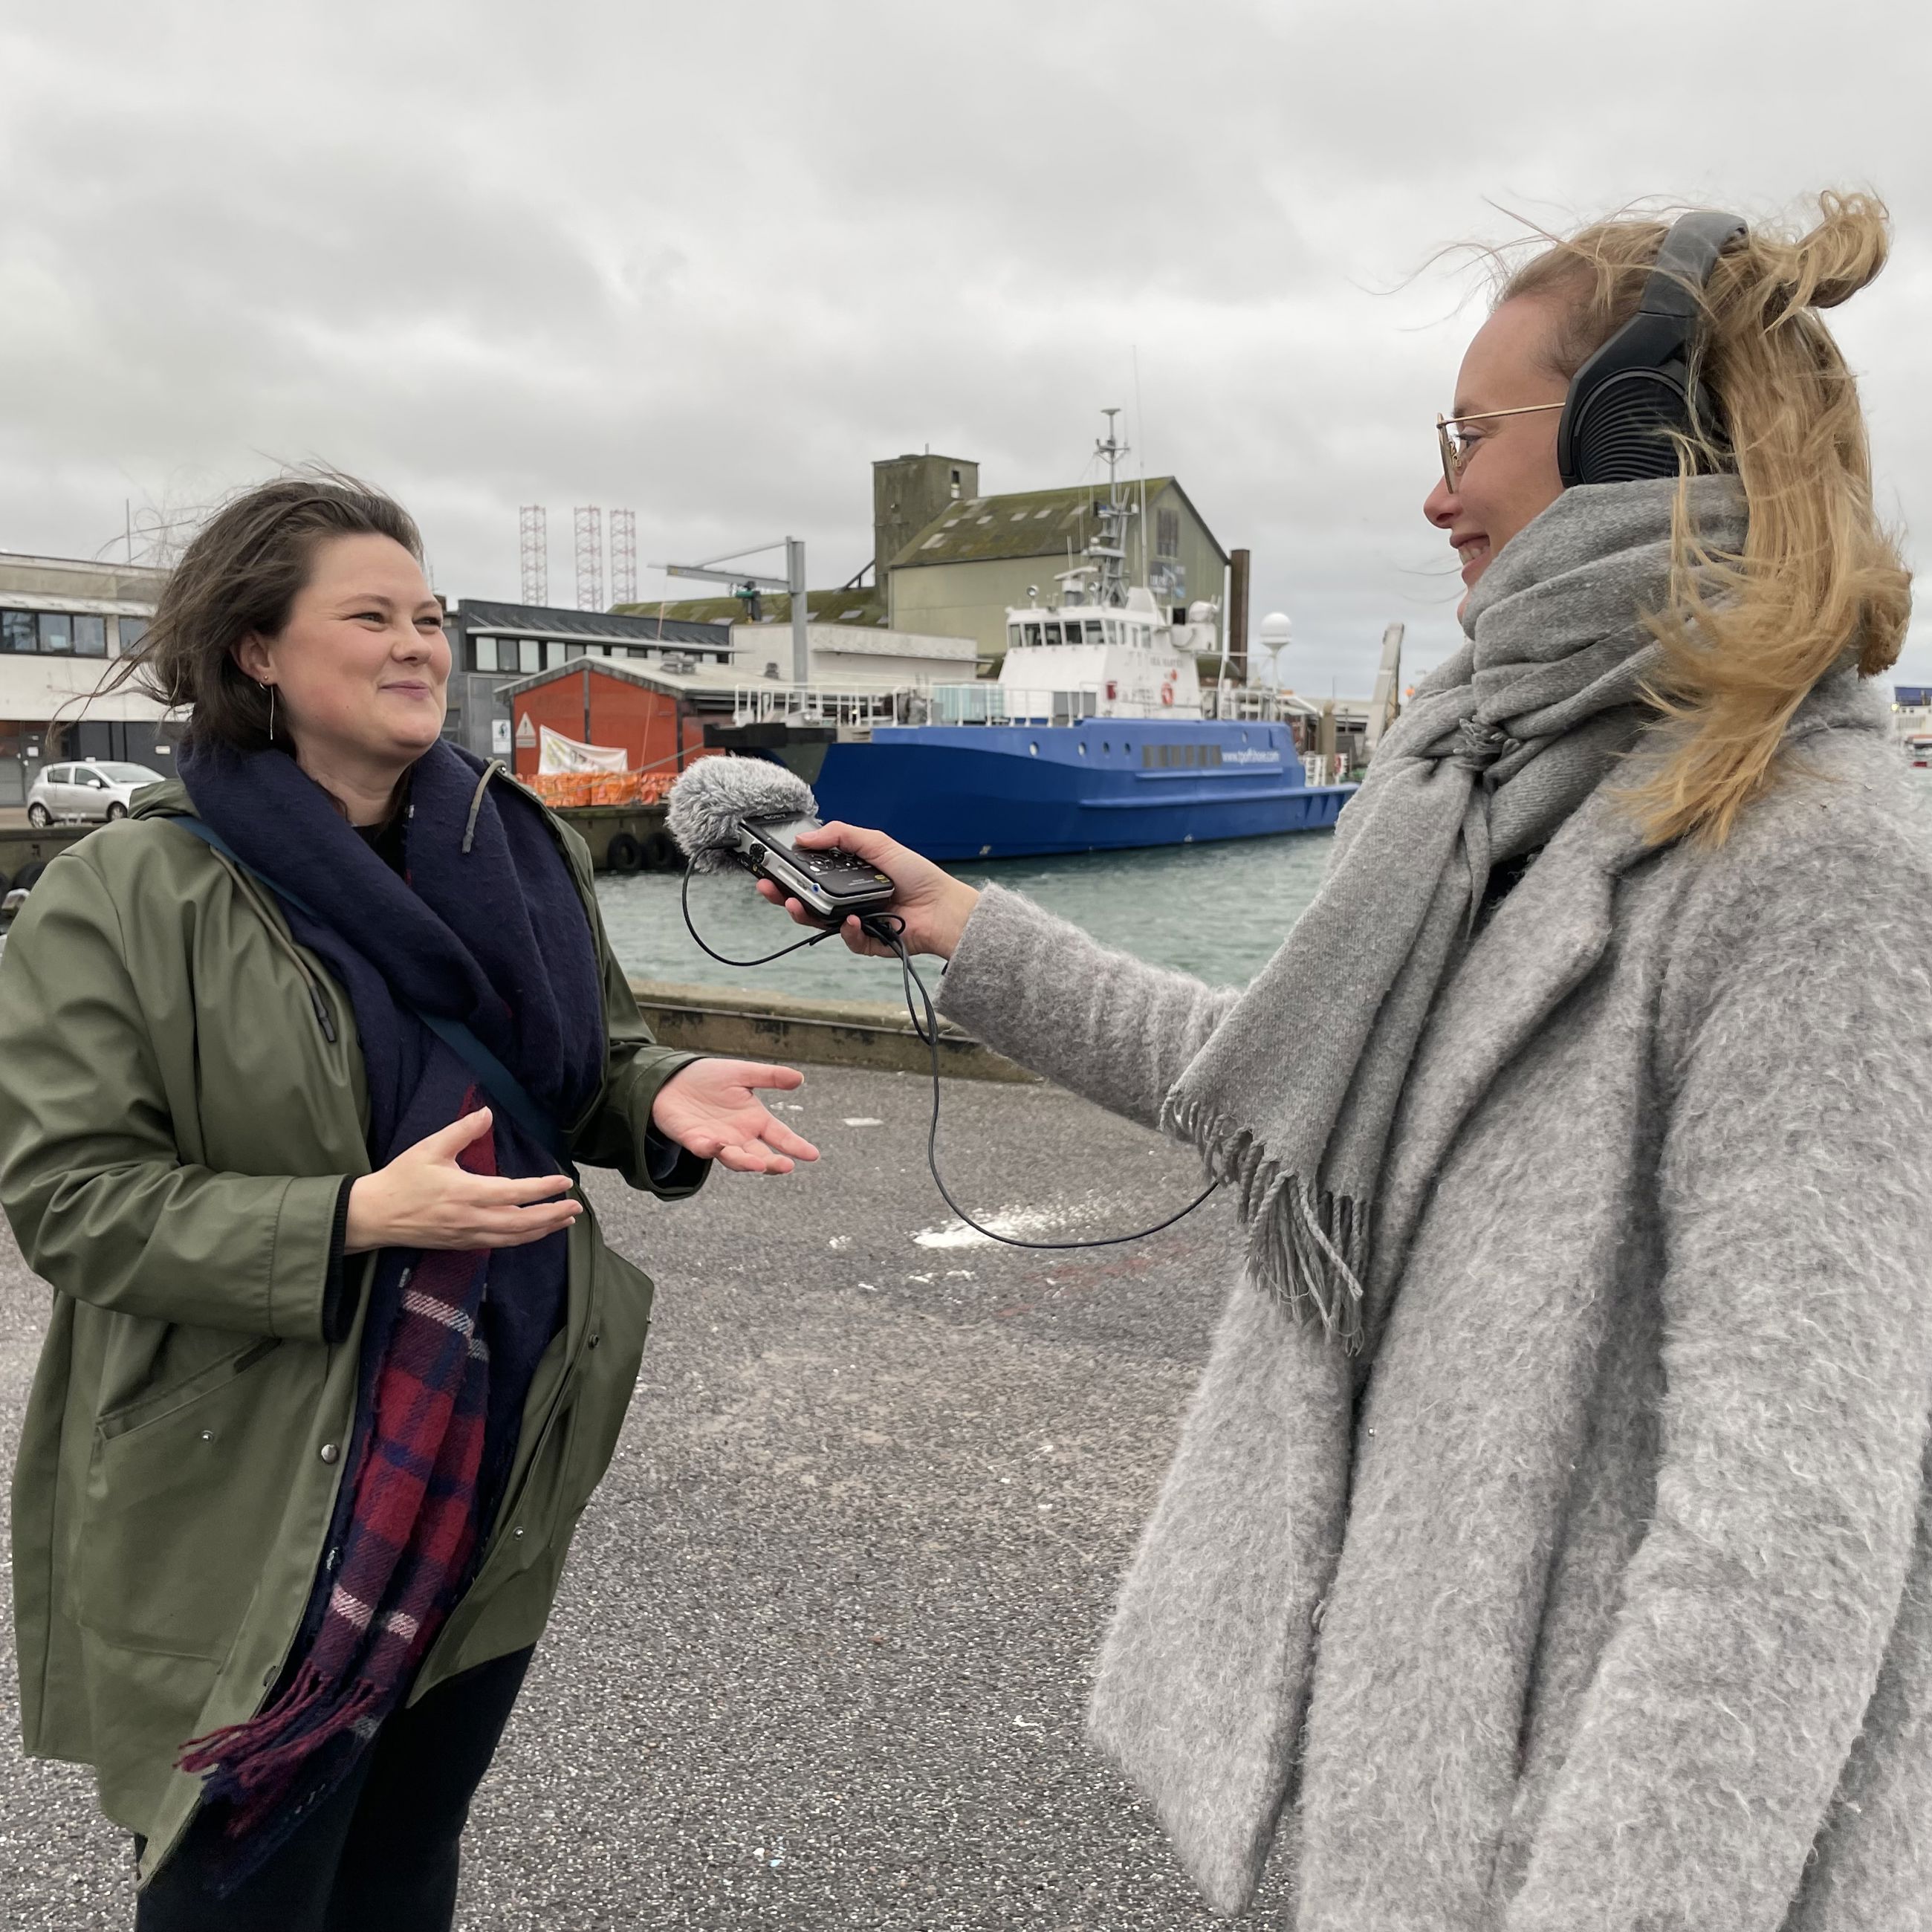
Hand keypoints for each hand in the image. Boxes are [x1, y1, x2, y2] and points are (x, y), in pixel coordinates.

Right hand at [345, 1109, 579, 1252]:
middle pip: (522, 1222)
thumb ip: (462, 1131)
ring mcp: (467, 1235)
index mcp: (466, 1192)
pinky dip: (522, 1239)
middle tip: (575, 1207)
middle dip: (552, 1215)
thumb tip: (487, 1113)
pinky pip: (499, 1244)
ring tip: (565, 1221)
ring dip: (542, 1230)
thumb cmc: (402, 1179)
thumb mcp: (430, 1148)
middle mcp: (471, 1218)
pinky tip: (534, 1232)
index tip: (564, 1181)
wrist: (374, 1215)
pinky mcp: (461, 1244)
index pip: (515, 1192)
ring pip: (513, 1238)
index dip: (543, 1188)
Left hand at [649, 1059, 820, 1174]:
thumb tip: (799, 1078)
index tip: (813, 1155)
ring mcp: (718, 1141)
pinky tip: (718, 1145)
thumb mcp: (742, 1073)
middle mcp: (740, 1136)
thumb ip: (769, 1076)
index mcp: (755, 1120)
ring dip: (746, 1162)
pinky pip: (704, 1149)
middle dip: (774, 1163)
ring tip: (758, 1164)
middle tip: (787, 1166)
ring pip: (736, 1158)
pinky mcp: (695, 1140)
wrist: (673, 1080)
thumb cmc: (710, 1078)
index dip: (796, 1146)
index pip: (780, 1136)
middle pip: (761, 1156)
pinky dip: (711, 1149)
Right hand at [754, 821, 978, 960]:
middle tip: (768, 888)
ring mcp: (856, 923)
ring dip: (805, 914)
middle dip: (784, 896)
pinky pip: (849, 940)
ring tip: (796, 906)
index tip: (771, 867)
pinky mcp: (868, 943)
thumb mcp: (877, 843)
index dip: (790, 873)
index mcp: (848, 877)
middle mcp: (848, 900)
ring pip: (821, 923)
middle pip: (808, 901)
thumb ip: (841, 835)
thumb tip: (805, 837)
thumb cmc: (917, 875)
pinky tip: (852, 921)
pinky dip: (848, 931)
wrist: (945, 906)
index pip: (811, 875)